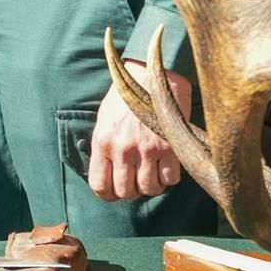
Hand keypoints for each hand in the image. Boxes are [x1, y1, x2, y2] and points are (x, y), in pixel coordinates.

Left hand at [88, 60, 187, 200]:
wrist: (151, 75)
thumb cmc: (126, 98)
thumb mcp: (104, 120)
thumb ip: (104, 147)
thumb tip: (107, 173)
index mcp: (102, 142)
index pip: (100, 185)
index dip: (107, 195)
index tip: (114, 193)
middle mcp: (123, 149)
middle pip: (126, 191)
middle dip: (131, 192)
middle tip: (136, 183)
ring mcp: (148, 149)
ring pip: (149, 189)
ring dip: (151, 187)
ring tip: (151, 175)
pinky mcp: (170, 147)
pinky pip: (171, 179)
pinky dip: (169, 179)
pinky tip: (167, 168)